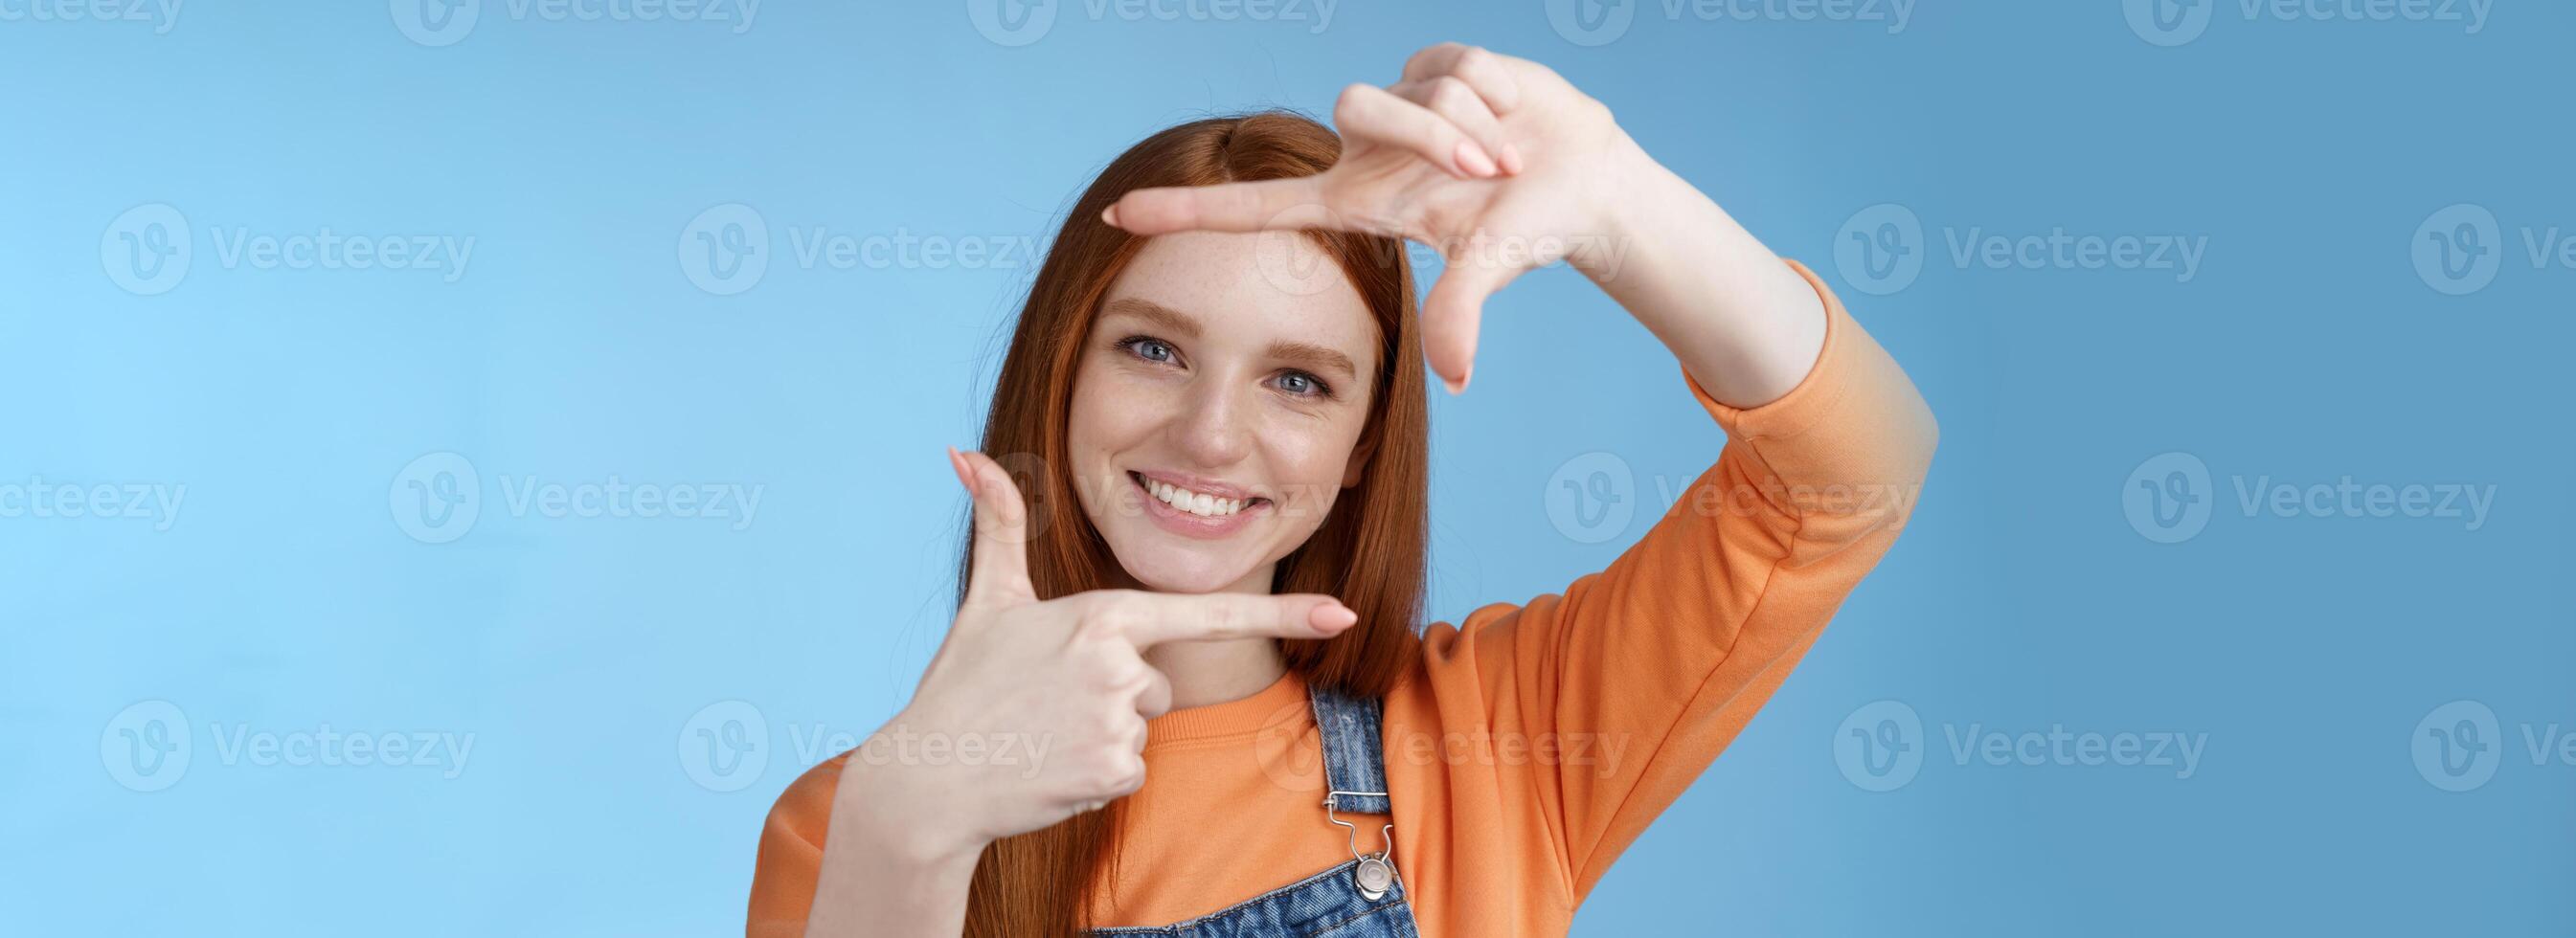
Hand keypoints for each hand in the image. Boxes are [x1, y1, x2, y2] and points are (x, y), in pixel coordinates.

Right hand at [852, 448, 1358, 861]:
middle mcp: (1120, 663)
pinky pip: (1129, 772)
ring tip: (1042, 732)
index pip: (1208, 613)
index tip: (1344, 614)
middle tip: (1048, 702)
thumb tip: (966, 452)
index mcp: (1103, 614)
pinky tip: (1049, 765)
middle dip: (1115, 697)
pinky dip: (1093, 775)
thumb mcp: (987, 600)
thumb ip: (998, 523)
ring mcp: (1119, 719)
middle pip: (1159, 684)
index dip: (1284, 613)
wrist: (929, 779)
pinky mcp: (1114, 771)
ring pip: (1143, 729)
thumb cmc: (960, 685)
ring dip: (1100, 736)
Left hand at [1104, 43, 1653, 393]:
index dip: (1187, 210)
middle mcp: (1365, 150)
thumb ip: (1462, 313)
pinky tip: (1513, 112)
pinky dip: (1494, 91)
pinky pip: (1451, 61)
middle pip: (1353, 109)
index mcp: (1358, 201)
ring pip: (1405, 87)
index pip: (1254, 206)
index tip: (1116, 214)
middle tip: (1489, 168)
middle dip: (1431, 135)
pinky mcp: (1434, 63)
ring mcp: (1398, 103)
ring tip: (1507, 152)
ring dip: (1466, 119)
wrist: (1588, 179)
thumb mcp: (1492, 264)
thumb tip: (1454, 379)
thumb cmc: (1530, 226)